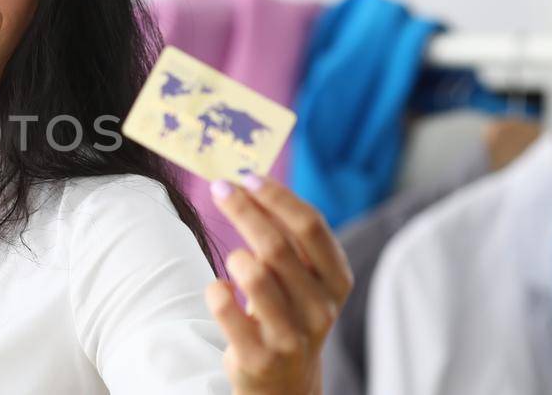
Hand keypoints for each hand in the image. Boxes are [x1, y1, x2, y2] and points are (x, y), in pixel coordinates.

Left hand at [206, 175, 352, 394]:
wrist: (285, 384)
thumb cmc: (288, 316)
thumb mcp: (303, 280)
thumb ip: (287, 239)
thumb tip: (250, 183)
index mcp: (336, 280)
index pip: (310, 226)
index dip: (277, 197)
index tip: (247, 176)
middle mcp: (320, 308)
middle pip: (276, 244)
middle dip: (243, 210)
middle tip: (219, 189)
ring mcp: (291, 335)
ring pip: (254, 275)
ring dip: (235, 256)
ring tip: (233, 258)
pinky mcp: (259, 357)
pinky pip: (225, 307)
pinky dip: (215, 290)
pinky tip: (221, 291)